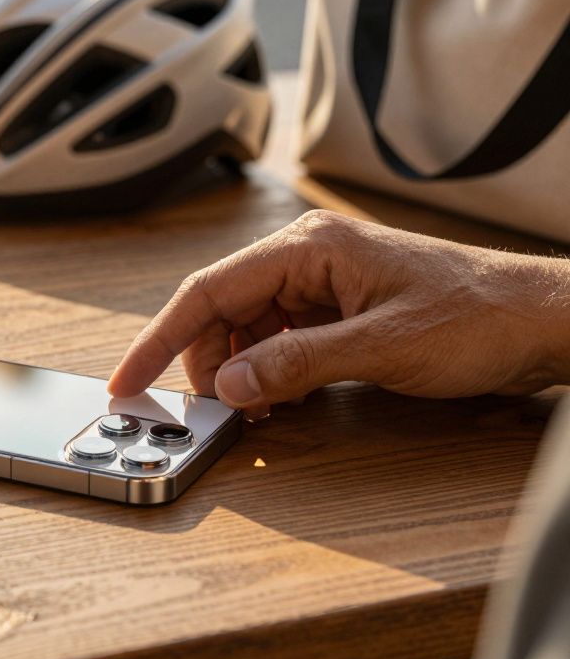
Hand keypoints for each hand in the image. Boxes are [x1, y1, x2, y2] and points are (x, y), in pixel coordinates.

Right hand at [108, 211, 569, 416]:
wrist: (541, 321)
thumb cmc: (477, 317)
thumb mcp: (379, 348)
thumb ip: (295, 364)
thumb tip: (227, 385)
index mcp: (309, 248)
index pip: (209, 291)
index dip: (160, 338)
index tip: (129, 378)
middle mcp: (307, 257)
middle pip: (222, 311)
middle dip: (207, 362)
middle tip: (211, 410)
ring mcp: (323, 282)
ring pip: (248, 329)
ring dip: (241, 371)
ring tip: (256, 409)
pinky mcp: (338, 308)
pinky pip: (279, 339)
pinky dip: (270, 373)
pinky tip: (282, 399)